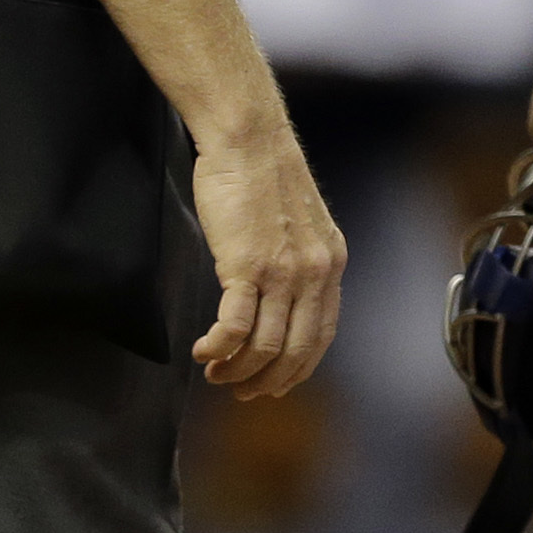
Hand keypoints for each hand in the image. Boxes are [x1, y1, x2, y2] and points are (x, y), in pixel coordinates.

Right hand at [188, 126, 344, 397]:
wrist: (250, 141)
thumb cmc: (263, 178)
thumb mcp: (300, 226)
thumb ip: (298, 264)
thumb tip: (282, 301)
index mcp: (331, 264)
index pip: (322, 336)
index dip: (296, 369)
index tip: (272, 385)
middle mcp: (314, 273)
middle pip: (295, 351)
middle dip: (264, 380)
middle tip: (237, 390)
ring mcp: (282, 271)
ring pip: (264, 347)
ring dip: (235, 370)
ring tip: (214, 371)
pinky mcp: (246, 266)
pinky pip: (234, 328)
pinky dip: (217, 349)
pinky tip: (202, 350)